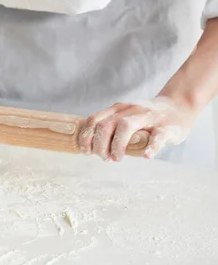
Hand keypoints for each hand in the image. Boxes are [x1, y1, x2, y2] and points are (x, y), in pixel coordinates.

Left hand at [78, 97, 195, 161]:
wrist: (179, 106)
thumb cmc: (147, 118)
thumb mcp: (126, 116)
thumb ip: (111, 126)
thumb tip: (91, 146)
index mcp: (118, 109)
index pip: (95, 120)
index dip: (86, 136)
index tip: (86, 151)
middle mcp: (131, 109)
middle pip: (106, 125)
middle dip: (100, 144)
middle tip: (104, 158)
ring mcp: (149, 116)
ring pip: (126, 126)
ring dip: (117, 145)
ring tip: (116, 159)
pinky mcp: (167, 126)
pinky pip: (158, 136)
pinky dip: (151, 147)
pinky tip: (146, 156)